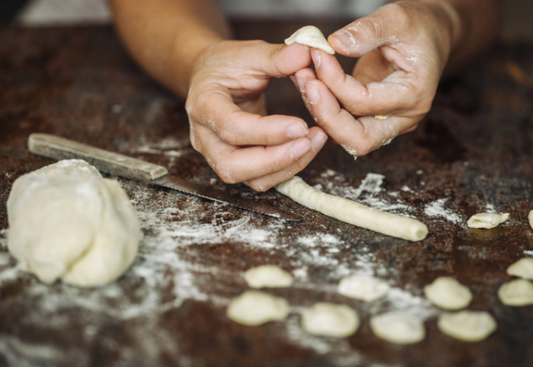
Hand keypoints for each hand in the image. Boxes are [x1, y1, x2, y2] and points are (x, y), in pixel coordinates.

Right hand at [186, 41, 327, 190]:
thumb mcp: (248, 52)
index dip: (267, 132)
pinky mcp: (238, 164)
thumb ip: (276, 56)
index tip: (301, 125)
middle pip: (234, 166)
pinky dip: (288, 168)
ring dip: (287, 166)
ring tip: (314, 141)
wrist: (213, 78)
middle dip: (276, 159)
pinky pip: (263, 178)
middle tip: (308, 140)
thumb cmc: (227, 65)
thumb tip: (306, 53)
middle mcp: (205, 138)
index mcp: (203, 105)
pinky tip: (307, 147)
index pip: (231, 128)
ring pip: (251, 180)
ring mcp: (218, 155)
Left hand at [292, 1, 455, 156]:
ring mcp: (386, 123)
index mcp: (414, 95)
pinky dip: (323, 108)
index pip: (365, 102)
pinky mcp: (371, 119)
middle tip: (305, 81)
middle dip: (325, 114)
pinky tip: (309, 83)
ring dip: (320, 112)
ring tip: (303, 79)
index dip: (334, 82)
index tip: (317, 55)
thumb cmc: (419, 27)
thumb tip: (335, 44)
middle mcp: (402, 118)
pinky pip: (342, 124)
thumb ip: (367, 31)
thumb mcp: (397, 18)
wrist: (430, 35)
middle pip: (358, 138)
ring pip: (346, 137)